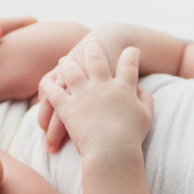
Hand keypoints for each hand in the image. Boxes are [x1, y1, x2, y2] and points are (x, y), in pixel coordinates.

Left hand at [40, 41, 152, 155]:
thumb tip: (140, 90)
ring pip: (71, 70)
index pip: (129, 64)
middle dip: (94, 49)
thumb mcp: (146, 115)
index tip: (132, 49)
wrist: (112, 149)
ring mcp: (83, 94)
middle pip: (96, 59)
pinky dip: (48, 86)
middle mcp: (102, 85)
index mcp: (123, 87)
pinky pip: (53, 91)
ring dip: (68, 63)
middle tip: (92, 43)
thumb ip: (145, 100)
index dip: (131, 55)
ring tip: (65, 59)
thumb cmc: (132, 135)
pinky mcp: (67, 107)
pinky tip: (47, 83)